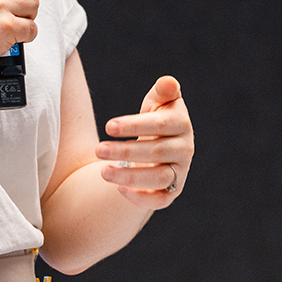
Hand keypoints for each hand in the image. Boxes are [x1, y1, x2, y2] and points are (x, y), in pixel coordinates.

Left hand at [95, 75, 192, 208]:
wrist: (160, 144)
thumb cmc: (154, 118)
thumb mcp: (157, 101)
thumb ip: (163, 91)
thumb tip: (168, 82)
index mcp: (181, 124)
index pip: (159, 125)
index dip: (134, 125)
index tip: (108, 126)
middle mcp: (184, 149)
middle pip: (156, 152)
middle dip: (125, 152)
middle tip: (97, 150)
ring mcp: (180, 172)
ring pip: (159, 178)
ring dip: (130, 177)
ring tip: (103, 172)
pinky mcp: (173, 191)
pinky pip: (160, 200)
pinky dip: (141, 198)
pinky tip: (118, 189)